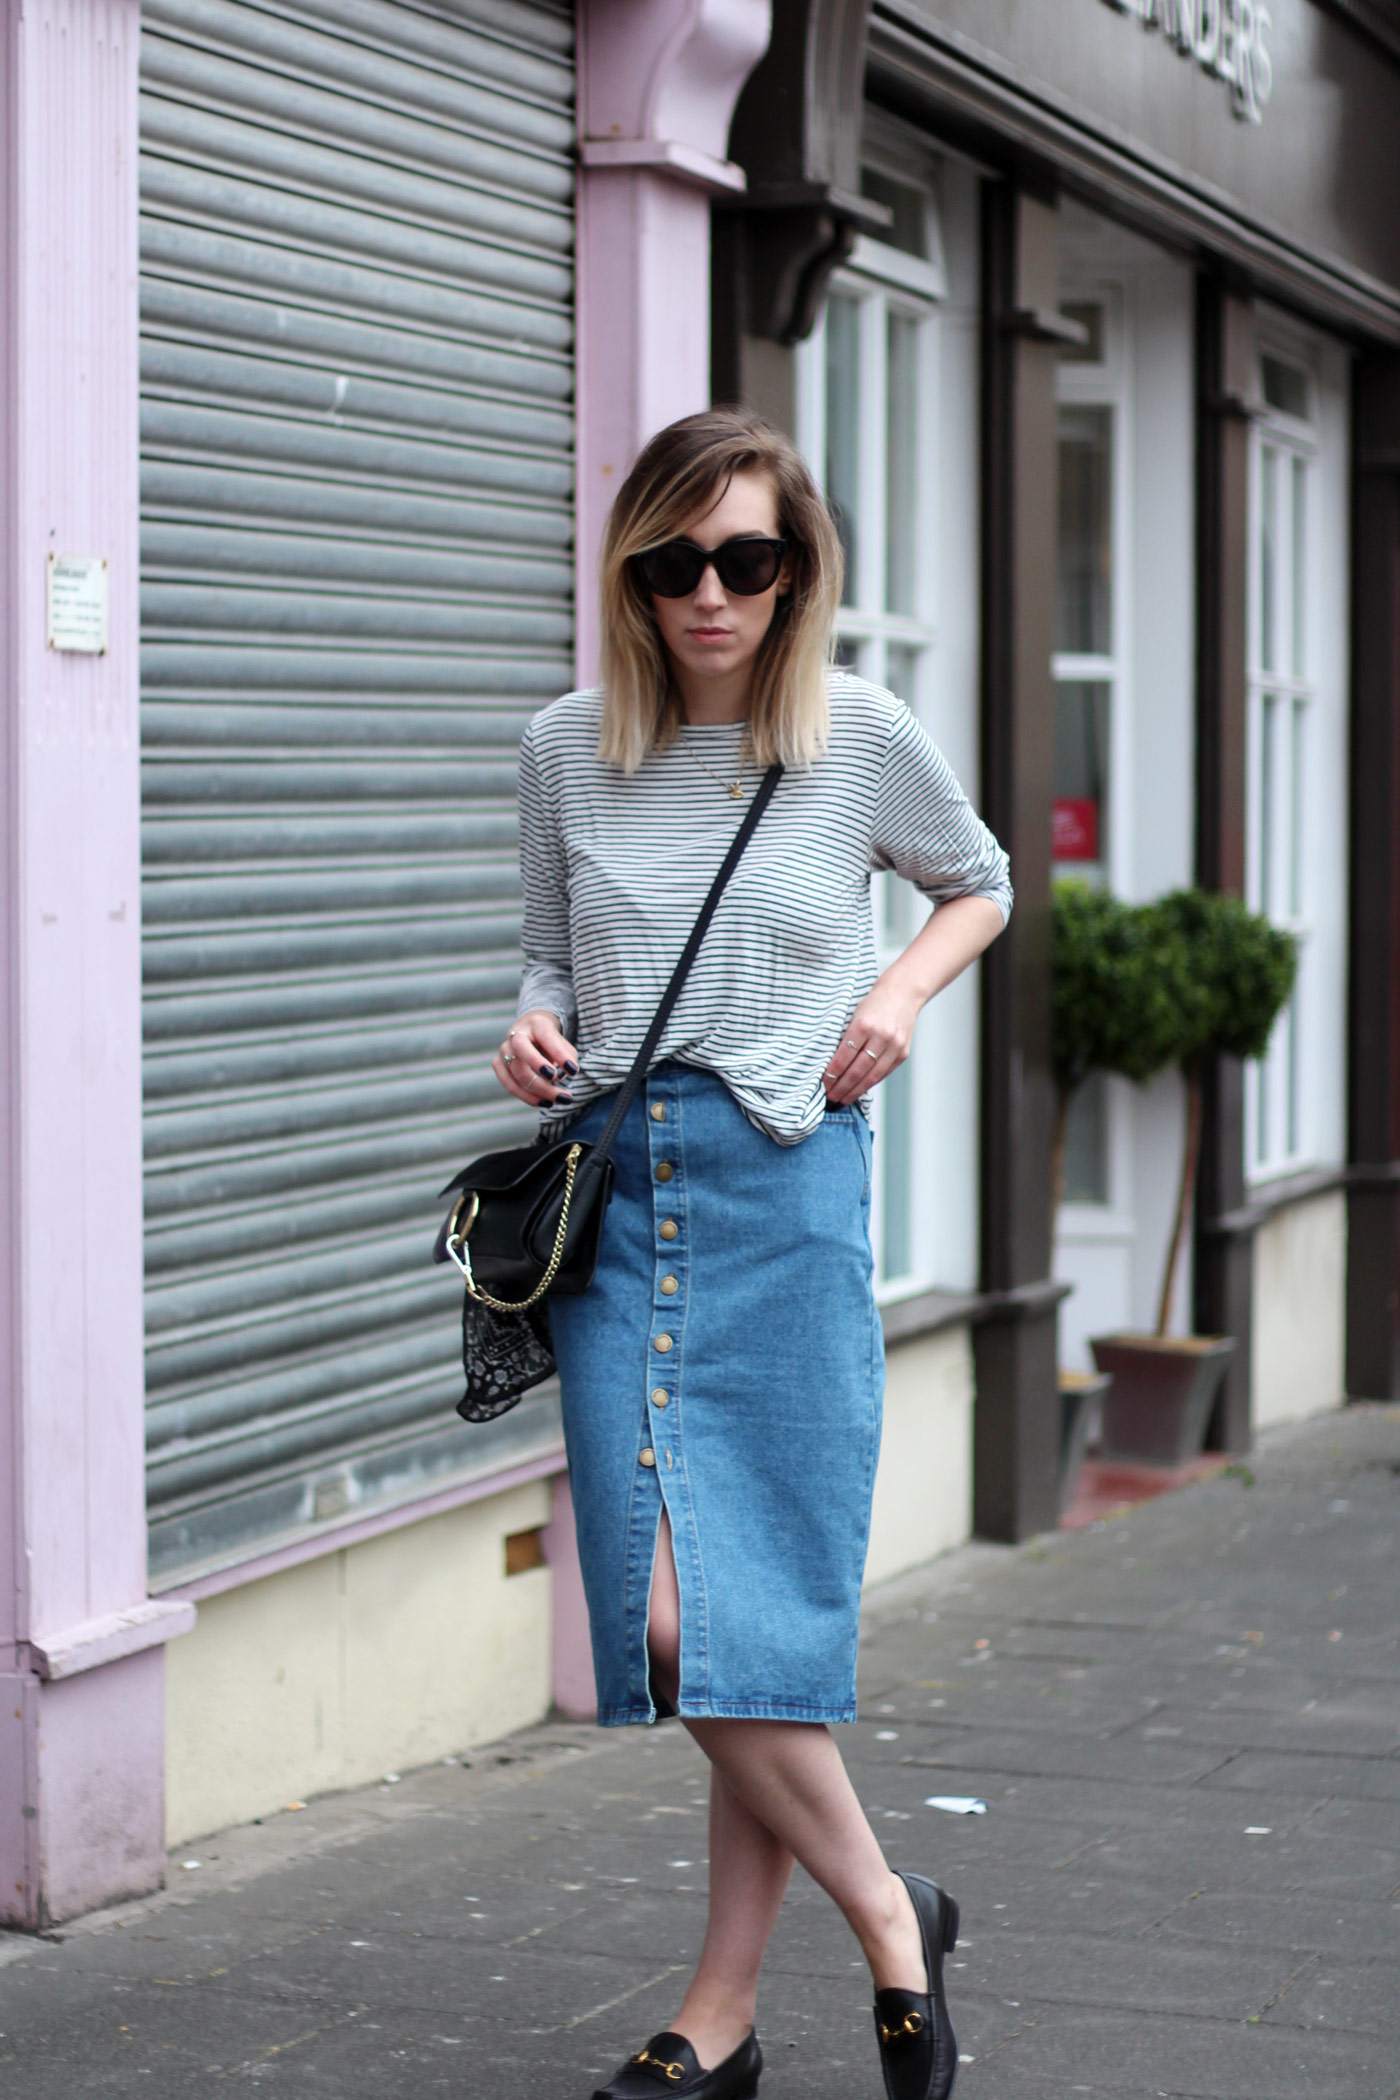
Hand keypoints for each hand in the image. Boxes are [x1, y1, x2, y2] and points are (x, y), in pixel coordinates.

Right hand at [492, 1009, 578, 1108]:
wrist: (530, 1032)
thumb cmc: (551, 1042)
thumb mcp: (563, 1044)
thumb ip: (567, 1058)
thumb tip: (564, 1075)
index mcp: (537, 1024)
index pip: (547, 1038)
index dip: (559, 1055)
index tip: (573, 1071)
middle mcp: (516, 1035)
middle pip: (524, 1055)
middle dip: (543, 1078)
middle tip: (564, 1095)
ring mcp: (504, 1049)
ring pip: (516, 1074)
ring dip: (537, 1092)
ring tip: (555, 1102)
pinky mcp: (498, 1064)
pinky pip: (509, 1084)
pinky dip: (526, 1096)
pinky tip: (543, 1102)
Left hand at [823, 983, 921, 1105]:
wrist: (903, 993)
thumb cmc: (874, 1003)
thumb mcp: (855, 1014)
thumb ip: (847, 1038)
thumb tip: (832, 1066)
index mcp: (864, 1024)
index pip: (844, 1056)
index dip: (833, 1073)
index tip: (823, 1084)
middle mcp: (881, 1036)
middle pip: (857, 1069)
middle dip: (842, 1087)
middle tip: (830, 1098)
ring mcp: (894, 1046)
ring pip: (871, 1076)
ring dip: (855, 1090)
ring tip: (843, 1099)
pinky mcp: (903, 1053)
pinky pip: (884, 1073)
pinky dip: (870, 1084)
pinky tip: (860, 1090)